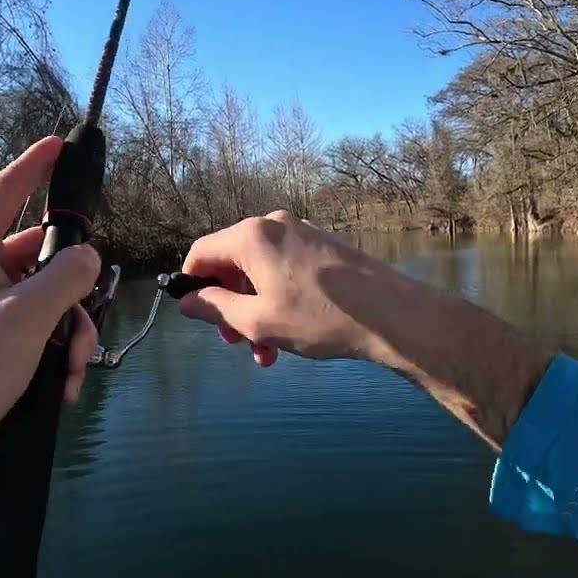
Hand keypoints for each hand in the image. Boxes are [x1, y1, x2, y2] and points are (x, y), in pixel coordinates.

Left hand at [0, 135, 101, 469]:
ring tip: (71, 369)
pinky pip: (44, 331)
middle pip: (44, 255)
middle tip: (86, 321)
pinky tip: (63, 387)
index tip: (58, 142)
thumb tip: (87, 255)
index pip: (5, 192)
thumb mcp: (26, 317)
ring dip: (72, 334)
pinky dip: (60, 355)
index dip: (33, 164)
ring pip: (52, 299)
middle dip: (75, 292)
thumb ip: (65, 277)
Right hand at [177, 210, 400, 366]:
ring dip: (255, 311)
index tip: (198, 316)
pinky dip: (278, 299)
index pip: (201, 252)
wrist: (391, 314)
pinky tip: (290, 335)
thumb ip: (215, 308)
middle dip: (229, 306)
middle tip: (236, 344)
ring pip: (260, 272)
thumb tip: (187, 301)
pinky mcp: (322, 245)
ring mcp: (301, 233)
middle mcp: (273, 225)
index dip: (192, 284)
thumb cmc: (320, 317)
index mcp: (250, 237)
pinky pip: (285, 270)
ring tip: (267, 353)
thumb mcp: (257, 321)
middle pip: (231, 263)